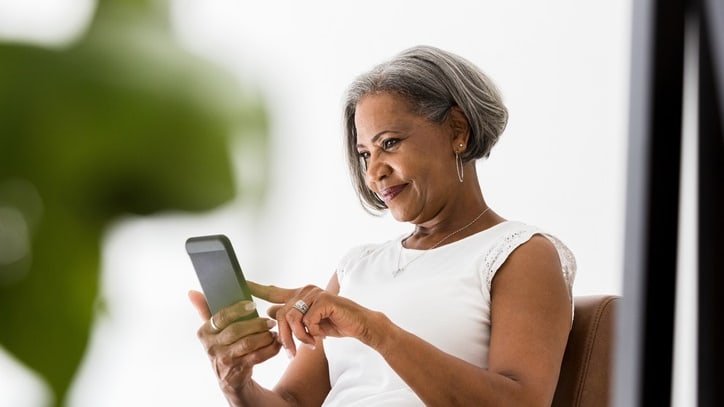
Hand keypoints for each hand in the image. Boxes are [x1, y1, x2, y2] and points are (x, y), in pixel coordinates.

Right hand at [188, 290, 280, 394]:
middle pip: (236, 330)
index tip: (252, 304)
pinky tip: (276, 343)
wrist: (229, 380)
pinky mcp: (238, 370)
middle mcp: (212, 347)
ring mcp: (224, 360)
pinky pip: (257, 356)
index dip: (237, 310)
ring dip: (264, 336)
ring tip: (273, 332)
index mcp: (204, 333)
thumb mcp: (212, 332)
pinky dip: (270, 349)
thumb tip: (192, 292)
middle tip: (270, 321)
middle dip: (256, 324)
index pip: (220, 317)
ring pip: (248, 343)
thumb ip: (204, 310)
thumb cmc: (223, 348)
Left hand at [249, 281, 376, 356]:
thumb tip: (268, 312)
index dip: (257, 288)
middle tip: (291, 353)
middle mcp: (305, 291)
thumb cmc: (334, 323)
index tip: (242, 283)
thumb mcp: (309, 323)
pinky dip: (313, 332)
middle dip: (284, 337)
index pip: (274, 291)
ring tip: (309, 344)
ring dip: (299, 337)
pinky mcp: (324, 300)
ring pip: (293, 318)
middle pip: (281, 314)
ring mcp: (315, 294)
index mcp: (300, 294)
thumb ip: (291, 317)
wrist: (359, 325)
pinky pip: (308, 321)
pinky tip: (321, 335)